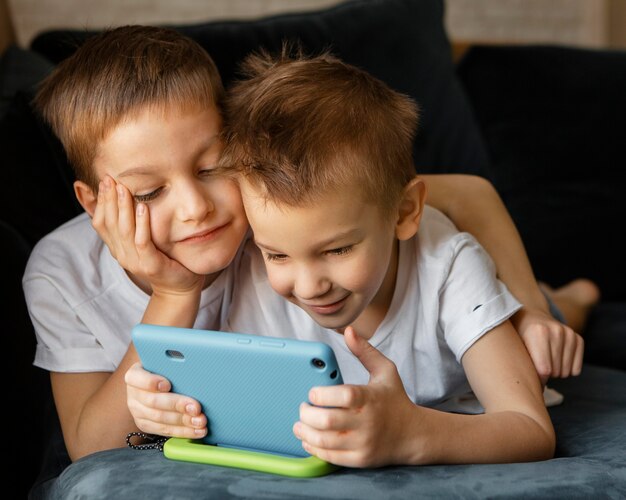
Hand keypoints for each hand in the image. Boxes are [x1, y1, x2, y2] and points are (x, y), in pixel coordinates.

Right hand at [92, 175, 202, 294]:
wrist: (179, 287)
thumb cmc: (163, 259)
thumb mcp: (142, 239)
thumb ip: (129, 222)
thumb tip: (117, 198)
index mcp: (117, 248)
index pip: (101, 222)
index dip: (101, 202)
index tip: (104, 181)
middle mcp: (122, 254)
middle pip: (110, 224)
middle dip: (109, 199)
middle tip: (110, 178)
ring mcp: (135, 261)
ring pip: (124, 231)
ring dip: (123, 208)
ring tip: (124, 189)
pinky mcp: (151, 264)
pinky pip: (143, 242)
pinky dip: (142, 224)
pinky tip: (144, 208)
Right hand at [125, 362, 206, 437]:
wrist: (156, 382)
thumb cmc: (164, 370)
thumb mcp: (165, 364)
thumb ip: (173, 367)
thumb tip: (193, 369)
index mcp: (135, 375)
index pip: (136, 378)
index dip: (151, 382)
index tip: (167, 384)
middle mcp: (133, 394)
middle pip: (153, 401)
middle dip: (177, 405)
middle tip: (196, 407)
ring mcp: (137, 411)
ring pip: (160, 419)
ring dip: (183, 421)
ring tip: (200, 421)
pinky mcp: (145, 424)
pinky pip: (164, 430)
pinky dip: (183, 431)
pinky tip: (197, 430)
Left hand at [293, 327, 419, 467]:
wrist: (413, 434)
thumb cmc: (395, 399)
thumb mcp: (385, 371)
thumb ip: (365, 351)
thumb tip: (349, 331)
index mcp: (371, 398)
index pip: (343, 396)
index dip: (321, 395)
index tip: (312, 393)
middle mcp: (367, 422)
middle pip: (327, 421)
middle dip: (307, 414)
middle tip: (303, 408)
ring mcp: (363, 443)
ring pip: (324, 441)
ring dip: (305, 432)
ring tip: (300, 424)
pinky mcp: (360, 459)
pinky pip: (330, 457)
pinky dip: (314, 448)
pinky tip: (309, 439)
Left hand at [511, 307, 583, 384]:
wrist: (530, 316)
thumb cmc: (518, 336)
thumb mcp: (513, 347)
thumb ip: (520, 365)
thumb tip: (533, 394)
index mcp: (537, 332)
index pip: (544, 370)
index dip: (537, 379)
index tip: (529, 379)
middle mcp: (556, 331)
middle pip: (555, 372)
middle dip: (545, 375)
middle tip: (535, 365)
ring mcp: (568, 334)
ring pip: (566, 372)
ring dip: (555, 373)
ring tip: (544, 361)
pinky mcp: (577, 338)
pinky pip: (576, 369)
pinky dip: (566, 370)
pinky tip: (555, 360)